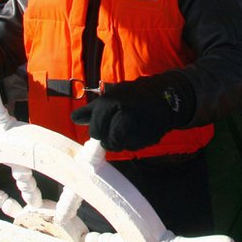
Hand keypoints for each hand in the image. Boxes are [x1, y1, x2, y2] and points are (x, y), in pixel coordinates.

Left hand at [70, 74, 194, 151]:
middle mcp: (123, 115)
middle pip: (106, 141)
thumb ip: (93, 109)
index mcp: (111, 102)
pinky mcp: (148, 138)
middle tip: (114, 130)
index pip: (96, 129)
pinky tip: (137, 131)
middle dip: (107, 138)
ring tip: (126, 129)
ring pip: (119, 146)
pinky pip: (133, 147)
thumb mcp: (112, 95)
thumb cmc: (135, 94)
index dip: (97, 130)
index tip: (101, 127)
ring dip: (119, 141)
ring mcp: (137, 128)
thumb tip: (75, 119)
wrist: (166, 96)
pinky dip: (132, 142)